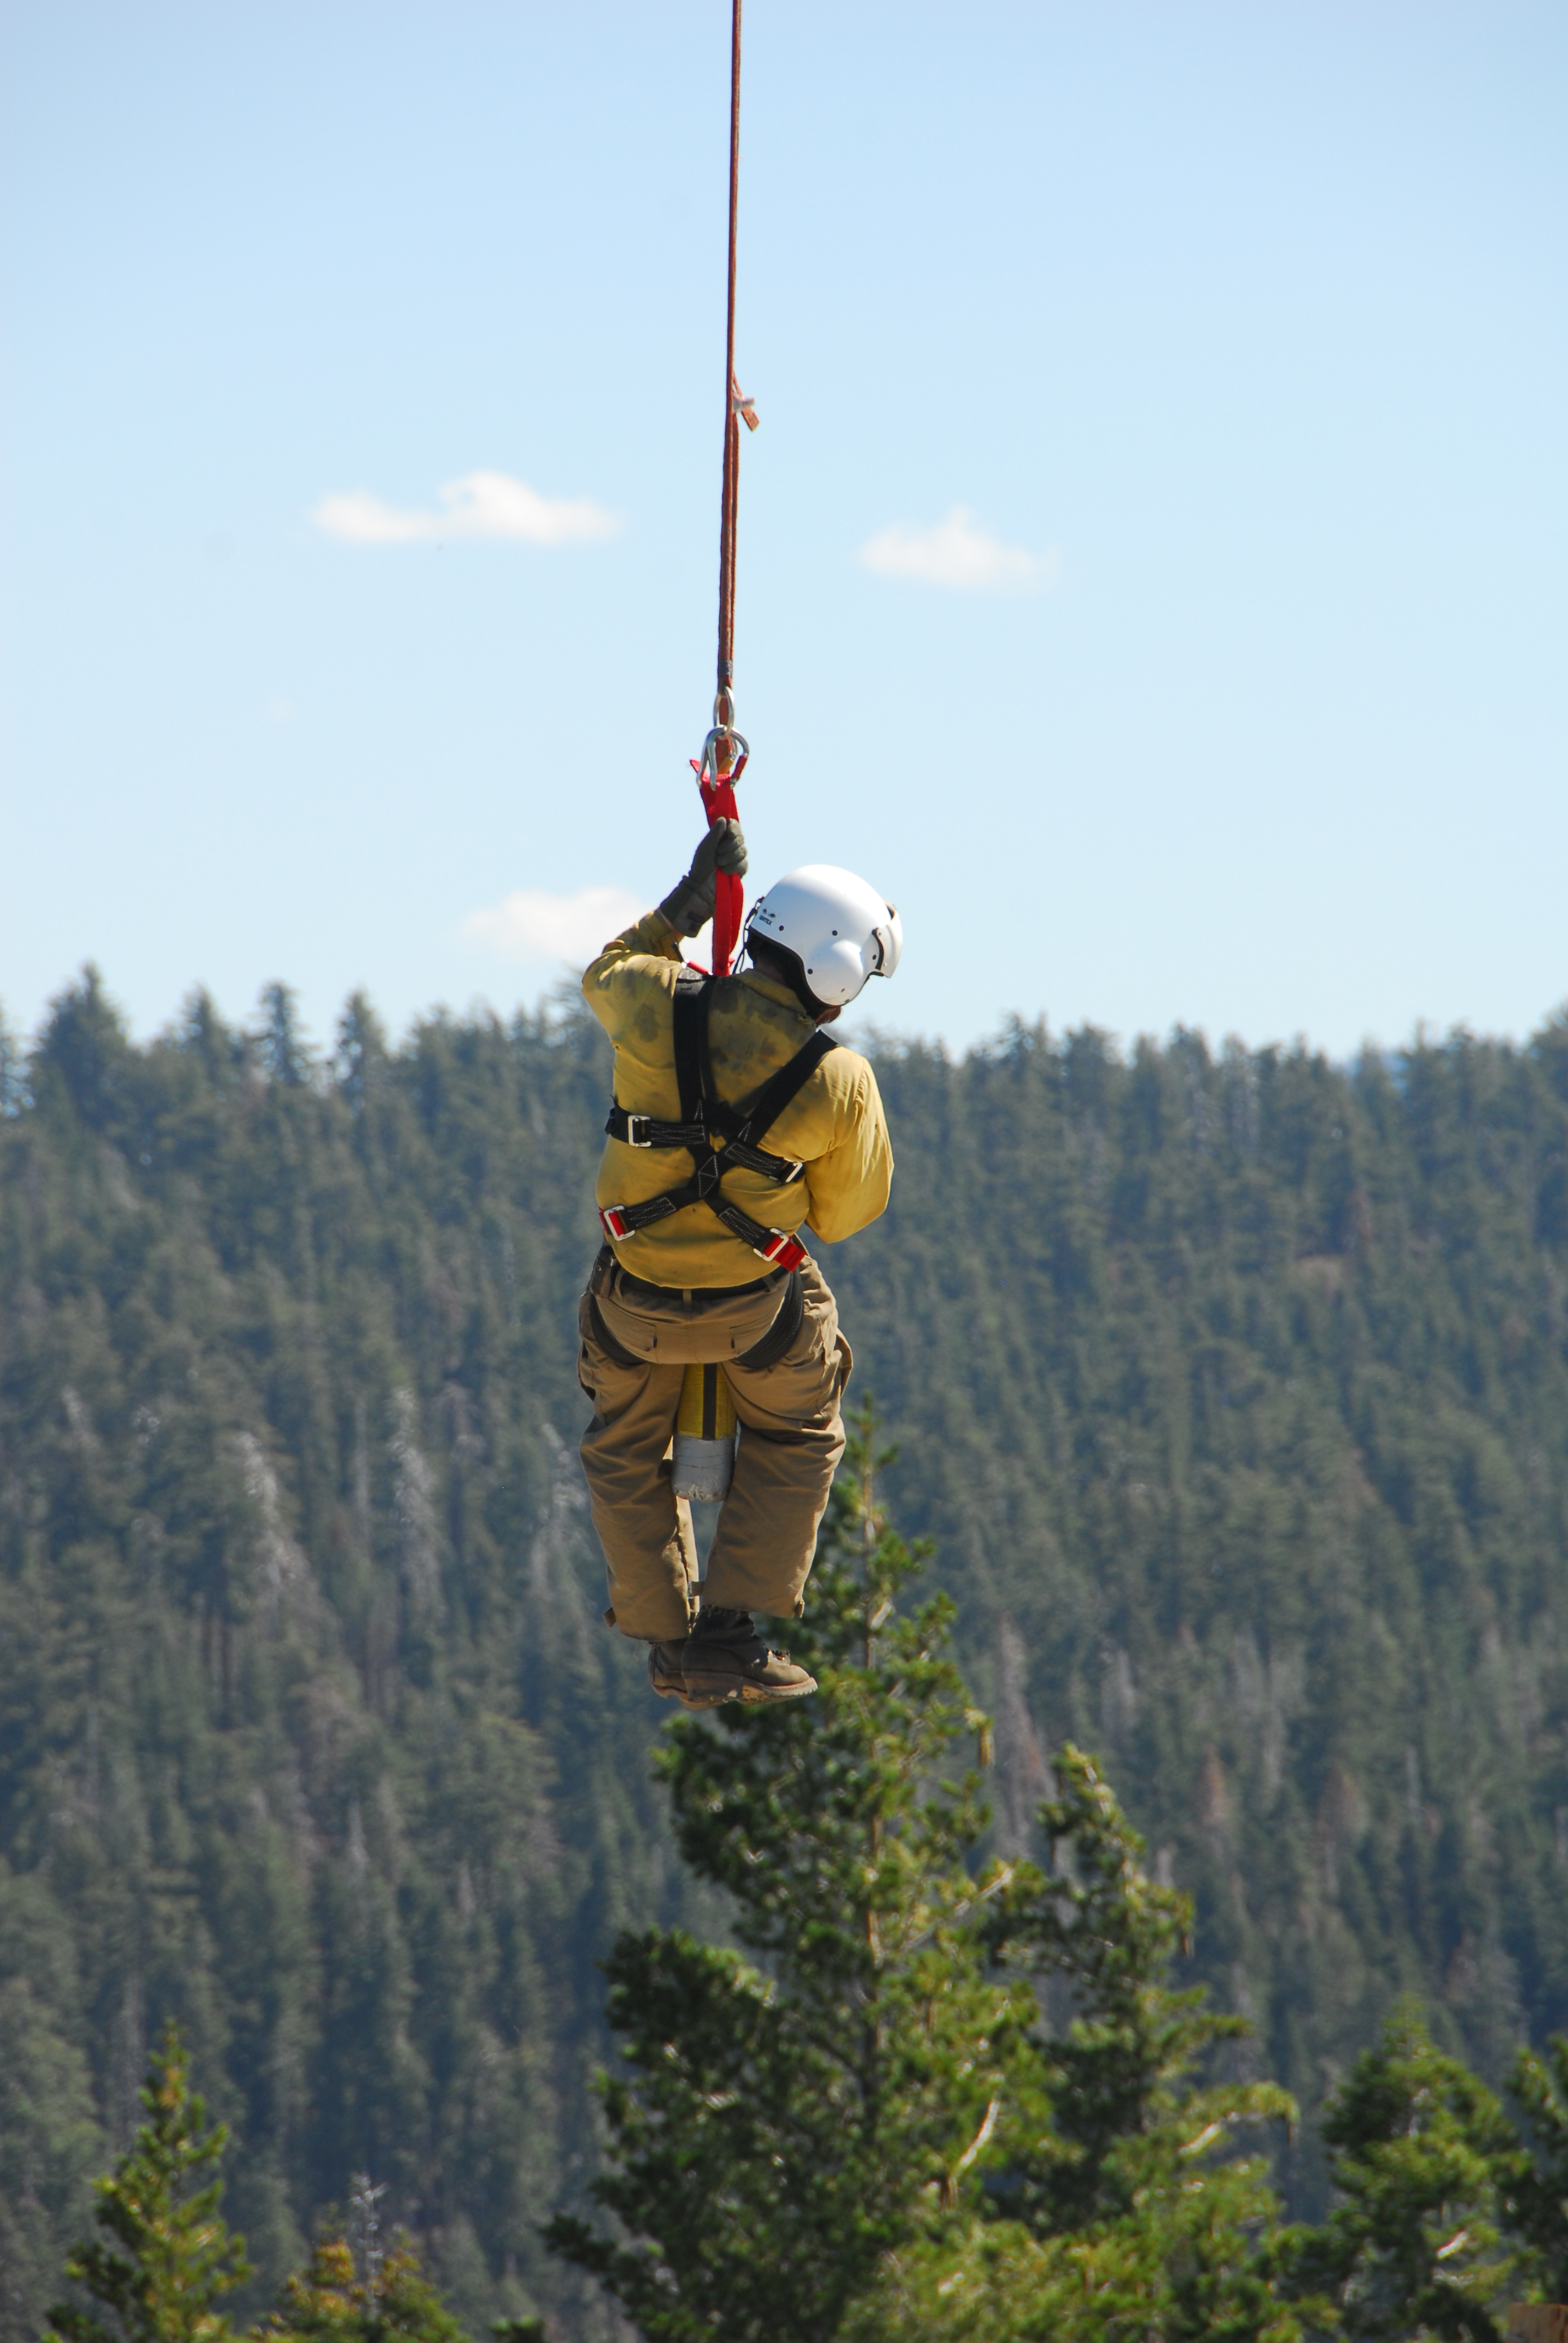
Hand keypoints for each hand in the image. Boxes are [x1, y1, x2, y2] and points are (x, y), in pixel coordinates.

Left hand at [658, 818, 747, 935]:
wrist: (702, 888)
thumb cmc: (700, 866)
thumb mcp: (706, 847)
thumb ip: (715, 833)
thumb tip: (724, 819)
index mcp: (722, 838)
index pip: (735, 826)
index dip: (734, 829)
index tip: (728, 833)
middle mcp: (731, 845)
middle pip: (740, 838)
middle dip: (729, 846)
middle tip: (717, 854)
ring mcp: (738, 858)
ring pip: (742, 851)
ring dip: (729, 858)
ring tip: (718, 864)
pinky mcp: (741, 870)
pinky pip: (743, 864)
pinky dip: (733, 868)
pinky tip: (724, 872)